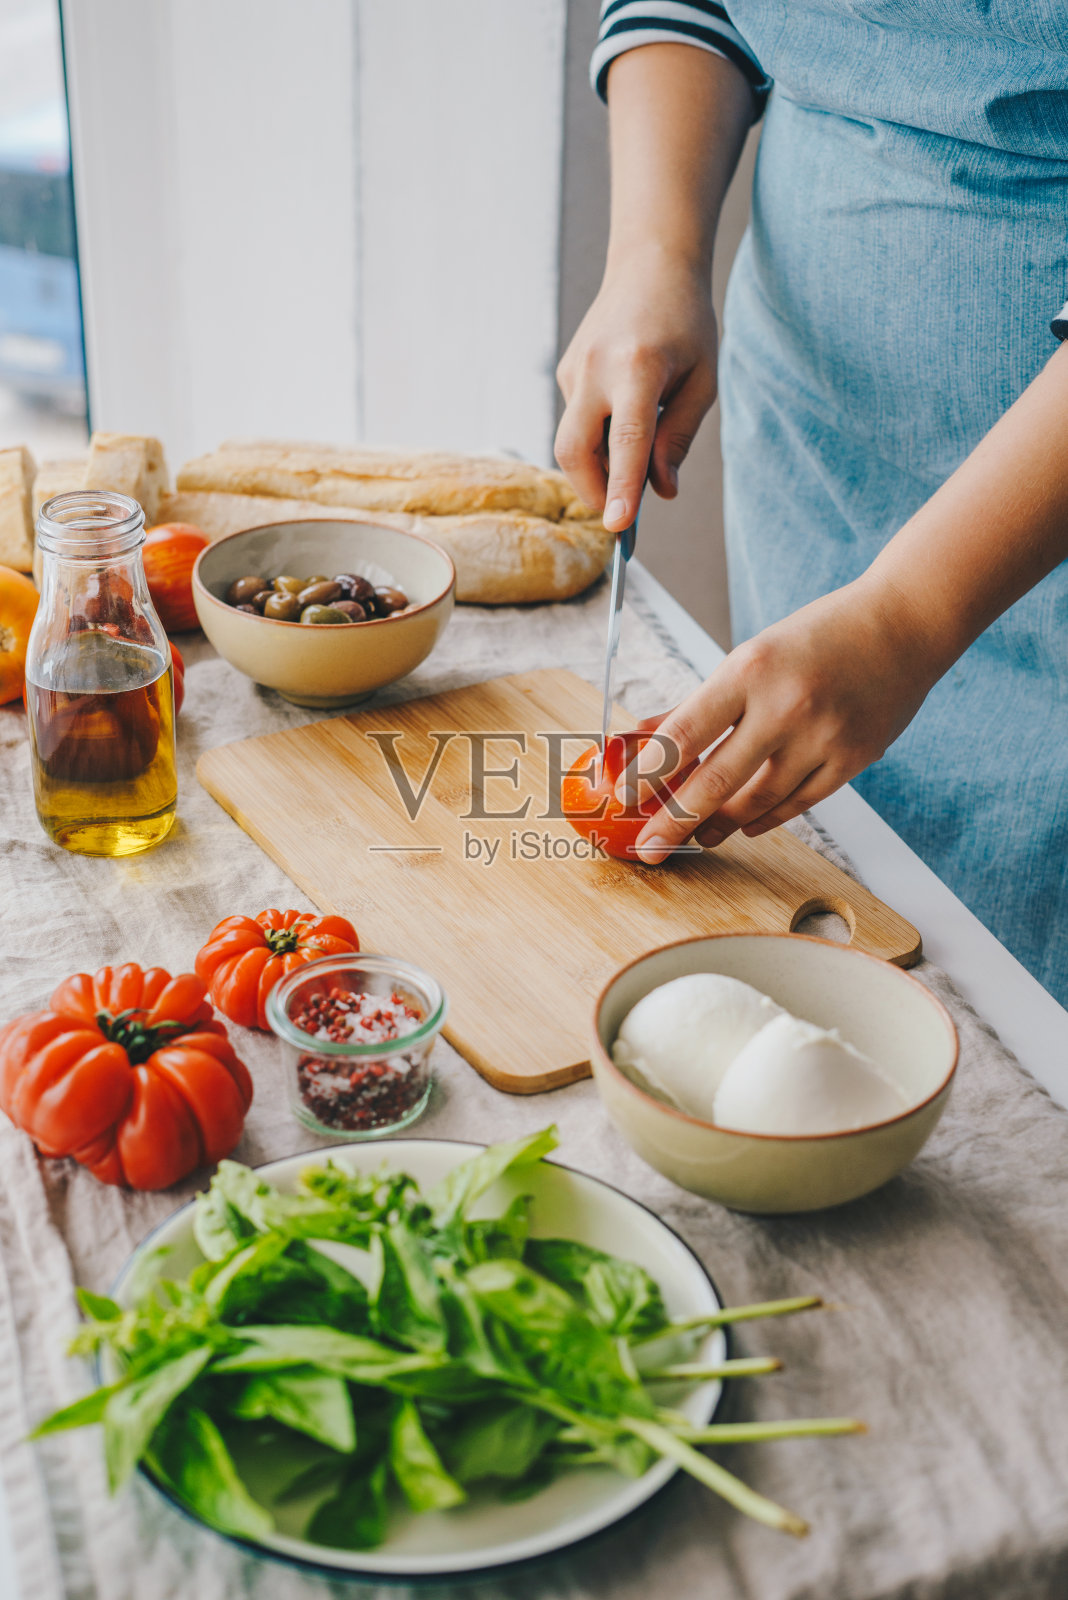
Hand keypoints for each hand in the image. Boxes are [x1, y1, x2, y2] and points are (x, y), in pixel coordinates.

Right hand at [554, 248, 717, 530]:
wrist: (651, 264)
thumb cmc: (686, 322)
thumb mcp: (702, 381)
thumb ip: (679, 438)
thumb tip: (660, 490)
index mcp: (637, 368)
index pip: (625, 442)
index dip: (620, 489)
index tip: (619, 527)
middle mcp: (595, 368)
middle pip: (576, 451)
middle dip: (595, 491)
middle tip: (624, 512)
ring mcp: (573, 370)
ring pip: (573, 442)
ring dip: (599, 466)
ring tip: (636, 453)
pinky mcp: (565, 373)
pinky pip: (578, 422)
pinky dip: (600, 438)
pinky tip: (625, 412)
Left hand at [621, 577, 942, 862]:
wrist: (902, 625)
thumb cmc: (816, 637)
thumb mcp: (749, 656)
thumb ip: (696, 703)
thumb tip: (640, 736)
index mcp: (748, 670)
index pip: (683, 735)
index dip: (646, 774)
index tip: (621, 799)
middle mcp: (784, 706)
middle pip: (715, 780)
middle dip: (674, 822)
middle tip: (649, 848)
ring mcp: (821, 738)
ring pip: (756, 802)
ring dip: (719, 825)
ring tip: (695, 835)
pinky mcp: (851, 760)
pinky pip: (795, 805)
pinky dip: (763, 819)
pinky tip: (742, 824)